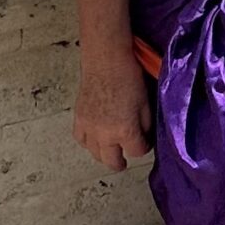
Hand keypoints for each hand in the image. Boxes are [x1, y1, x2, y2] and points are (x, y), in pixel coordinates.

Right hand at [73, 46, 154, 172]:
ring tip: (111, 150)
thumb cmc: (130, 78)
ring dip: (104, 154)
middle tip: (125, 160)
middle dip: (121, 162)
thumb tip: (143, 137)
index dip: (143, 148)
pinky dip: (89, 142)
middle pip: (112, 161)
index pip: (137, 152)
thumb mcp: (146, 103)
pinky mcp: (78, 119)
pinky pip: (81, 140)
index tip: (145, 142)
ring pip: (95, 153)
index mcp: (125, 131)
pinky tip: (95, 138)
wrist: (106, 62)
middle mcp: (105, 135)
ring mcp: (89, 128)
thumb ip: (145, 125)